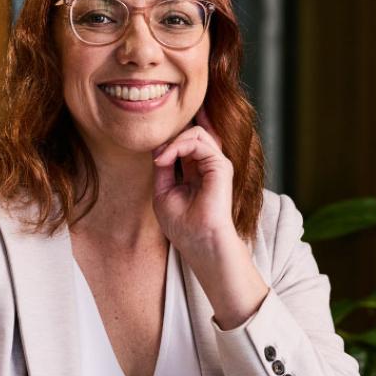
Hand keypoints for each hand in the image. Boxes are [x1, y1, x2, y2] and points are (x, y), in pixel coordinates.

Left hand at [152, 109, 235, 253]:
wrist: (199, 242)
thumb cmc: (182, 225)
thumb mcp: (163, 191)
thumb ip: (163, 167)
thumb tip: (158, 146)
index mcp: (197, 171)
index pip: (187, 143)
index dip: (168, 141)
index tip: (154, 157)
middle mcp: (208, 165)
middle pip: (191, 134)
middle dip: (170, 139)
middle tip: (156, 157)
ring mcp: (216, 164)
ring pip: (195, 133)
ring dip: (172, 142)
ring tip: (160, 159)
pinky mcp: (221, 166)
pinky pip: (197, 142)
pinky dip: (177, 147)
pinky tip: (164, 160)